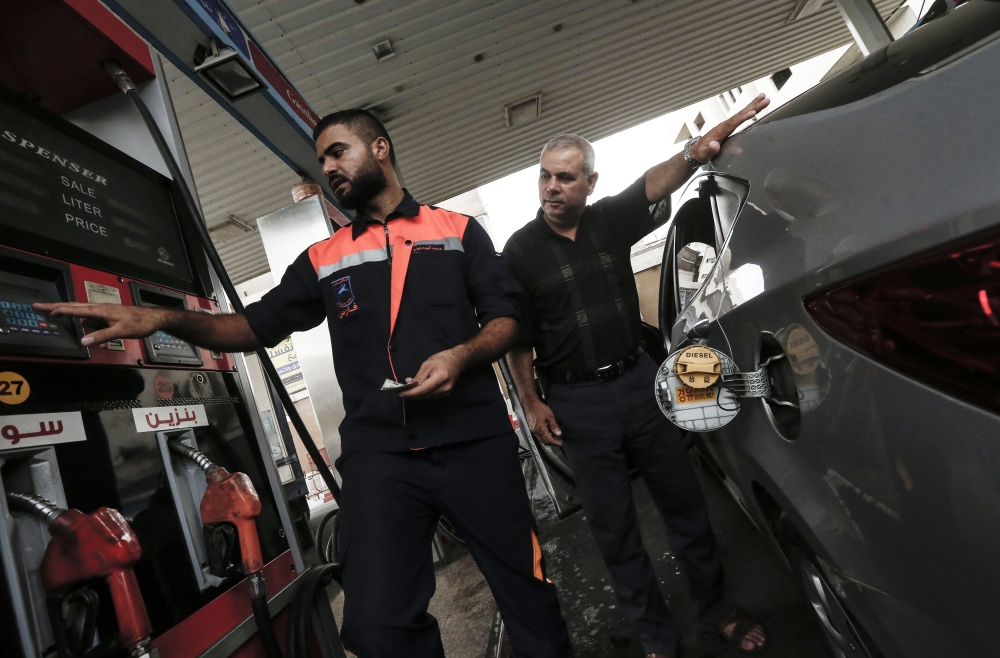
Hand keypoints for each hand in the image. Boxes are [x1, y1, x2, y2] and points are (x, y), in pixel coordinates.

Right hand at [32, 302, 165, 345]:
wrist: (154, 319)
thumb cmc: (139, 322)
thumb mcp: (120, 331)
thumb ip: (102, 336)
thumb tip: (84, 341)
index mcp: (100, 310)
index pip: (74, 308)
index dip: (58, 309)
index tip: (43, 308)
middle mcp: (100, 309)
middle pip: (74, 309)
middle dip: (58, 309)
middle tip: (40, 308)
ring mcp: (104, 313)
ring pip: (89, 324)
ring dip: (92, 335)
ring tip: (106, 343)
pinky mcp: (109, 318)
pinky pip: (98, 328)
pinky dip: (100, 336)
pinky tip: (108, 343)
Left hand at [397, 348, 466, 399]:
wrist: (458, 360)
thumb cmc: (442, 359)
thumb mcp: (428, 364)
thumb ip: (419, 376)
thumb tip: (409, 385)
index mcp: (440, 378)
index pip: (423, 390)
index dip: (410, 393)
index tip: (398, 393)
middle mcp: (444, 388)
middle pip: (424, 395)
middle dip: (410, 395)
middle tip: (396, 392)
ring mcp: (445, 392)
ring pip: (426, 396)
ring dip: (414, 395)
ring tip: (403, 391)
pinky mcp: (445, 393)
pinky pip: (430, 395)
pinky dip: (421, 393)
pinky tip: (414, 389)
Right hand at [523, 397, 562, 445]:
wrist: (530, 404)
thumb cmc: (540, 408)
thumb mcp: (550, 416)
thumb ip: (554, 426)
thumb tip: (559, 434)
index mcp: (540, 429)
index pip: (549, 440)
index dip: (556, 443)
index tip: (561, 443)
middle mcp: (536, 431)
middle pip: (544, 441)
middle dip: (552, 443)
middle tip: (559, 441)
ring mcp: (533, 430)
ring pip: (541, 439)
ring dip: (548, 440)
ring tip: (555, 438)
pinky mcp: (532, 428)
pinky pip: (538, 436)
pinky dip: (544, 437)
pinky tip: (548, 433)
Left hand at [690, 93, 769, 163]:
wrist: (697, 151)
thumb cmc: (701, 153)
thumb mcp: (703, 154)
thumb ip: (709, 150)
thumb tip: (714, 145)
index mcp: (719, 131)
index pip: (733, 123)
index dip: (742, 118)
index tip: (752, 112)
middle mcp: (724, 125)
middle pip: (740, 114)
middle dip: (753, 106)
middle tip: (765, 99)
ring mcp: (727, 125)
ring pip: (742, 113)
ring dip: (753, 105)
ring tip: (764, 98)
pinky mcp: (729, 127)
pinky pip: (741, 117)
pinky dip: (749, 111)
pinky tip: (757, 108)